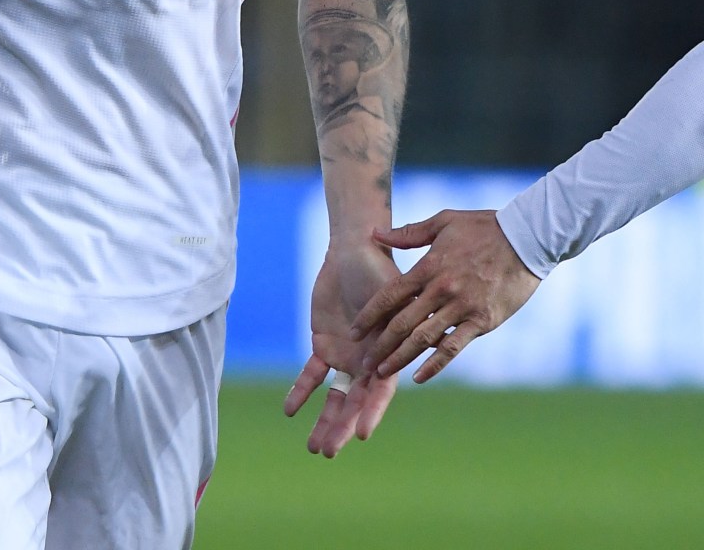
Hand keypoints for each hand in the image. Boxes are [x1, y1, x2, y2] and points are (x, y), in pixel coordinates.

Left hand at [282, 236, 400, 456]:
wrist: (354, 252)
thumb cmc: (379, 269)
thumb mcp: (393, 295)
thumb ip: (396, 320)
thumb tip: (414, 337)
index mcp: (389, 352)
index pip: (380, 390)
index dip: (372, 412)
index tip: (360, 434)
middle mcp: (369, 360)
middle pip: (356, 402)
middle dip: (341, 426)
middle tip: (327, 452)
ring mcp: (346, 356)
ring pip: (334, 396)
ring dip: (324, 420)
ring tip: (313, 449)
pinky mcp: (324, 345)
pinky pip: (311, 374)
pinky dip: (301, 391)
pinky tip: (289, 409)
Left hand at [351, 209, 540, 383]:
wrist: (527, 239)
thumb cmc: (485, 227)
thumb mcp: (444, 221)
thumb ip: (409, 232)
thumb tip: (374, 232)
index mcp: (429, 265)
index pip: (390, 294)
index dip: (369, 315)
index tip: (355, 331)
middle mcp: (441, 289)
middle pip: (402, 322)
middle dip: (380, 344)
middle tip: (363, 362)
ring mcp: (462, 306)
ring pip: (423, 338)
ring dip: (400, 358)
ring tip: (382, 373)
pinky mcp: (482, 321)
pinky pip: (453, 347)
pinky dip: (434, 363)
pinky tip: (419, 376)